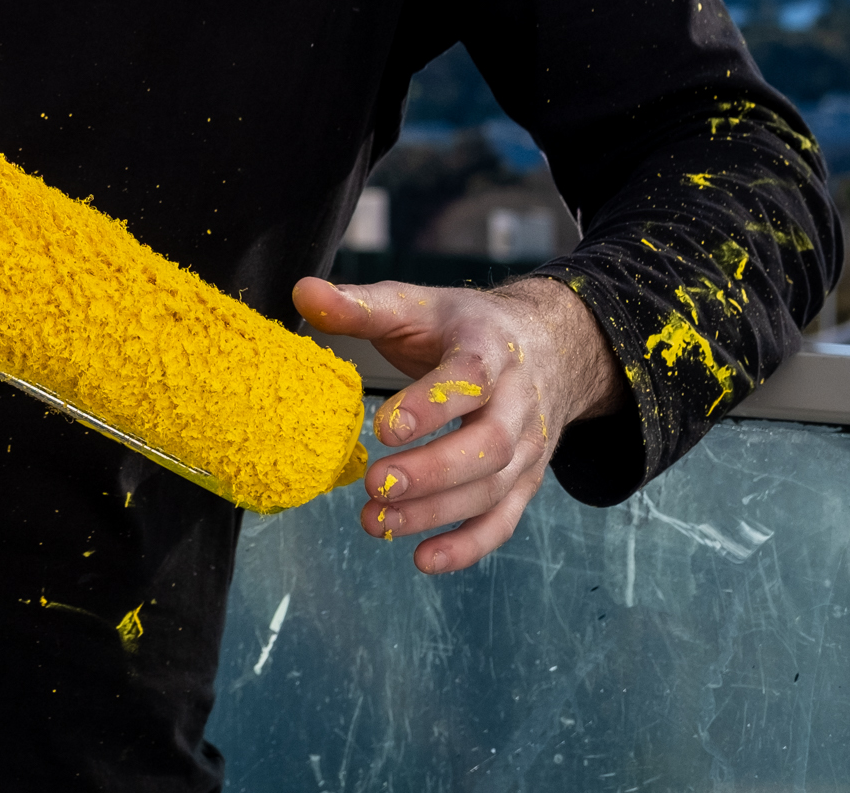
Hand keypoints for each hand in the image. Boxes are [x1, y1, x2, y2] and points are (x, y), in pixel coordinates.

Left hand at [293, 274, 619, 574]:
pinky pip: (504, 521)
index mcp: (488, 349)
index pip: (470, 378)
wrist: (547, 347)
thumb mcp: (417, 305)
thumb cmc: (463, 327)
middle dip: (433, 471)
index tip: (382, 426)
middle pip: (489, 445)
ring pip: (492, 489)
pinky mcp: (525, 480)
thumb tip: (302, 292)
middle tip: (376, 485)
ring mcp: (527, 446)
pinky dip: (468, 546)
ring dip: (436, 512)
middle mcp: (517, 401)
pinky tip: (422, 558)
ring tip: (376, 520)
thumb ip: (361, 306)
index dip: (430, 404)